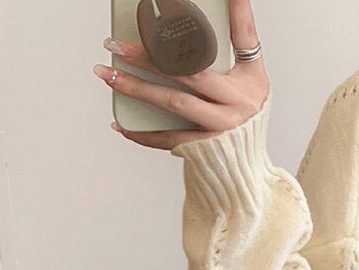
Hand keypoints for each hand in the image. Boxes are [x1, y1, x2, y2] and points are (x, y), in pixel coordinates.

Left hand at [93, 0, 268, 150]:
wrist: (246, 165)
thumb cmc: (244, 117)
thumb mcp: (250, 81)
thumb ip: (234, 49)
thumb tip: (216, 12)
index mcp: (248, 82)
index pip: (244, 38)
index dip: (239, 13)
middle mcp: (236, 105)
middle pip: (190, 72)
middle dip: (151, 56)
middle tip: (118, 44)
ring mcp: (220, 129)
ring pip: (174, 103)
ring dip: (137, 89)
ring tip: (109, 74)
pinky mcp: (204, 149)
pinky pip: (169, 139)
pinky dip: (143, 133)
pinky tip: (121, 122)